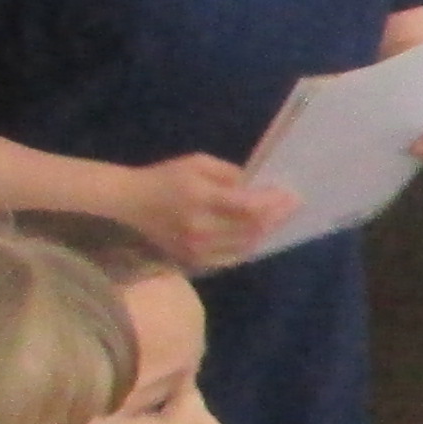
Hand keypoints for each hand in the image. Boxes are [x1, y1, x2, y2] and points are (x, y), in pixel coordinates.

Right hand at [122, 154, 301, 274]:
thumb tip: (258, 186)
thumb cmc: (165, 177)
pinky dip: (247, 248)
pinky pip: (230, 259)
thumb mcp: (197, 163)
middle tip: (292, 207)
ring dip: (265, 233)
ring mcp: (196, 248)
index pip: (248, 206)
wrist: (130, 202)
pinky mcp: (193, 260)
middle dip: (275, 217)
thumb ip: (230, 174)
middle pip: (251, 228)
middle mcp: (200, 227)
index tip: (292, 195)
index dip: (273, 202)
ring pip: (244, 246)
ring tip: (278, 221)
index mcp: (200, 198)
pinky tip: (256, 236)